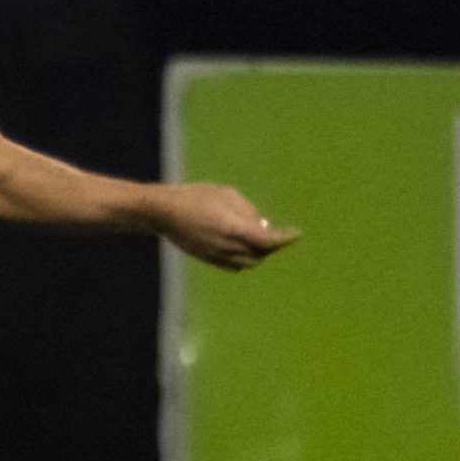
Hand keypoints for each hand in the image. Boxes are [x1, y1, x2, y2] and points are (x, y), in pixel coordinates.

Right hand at [161, 183, 299, 271]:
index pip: (268, 240)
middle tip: (280, 235)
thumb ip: (249, 211)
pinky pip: (233, 266)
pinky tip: (244, 249)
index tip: (296, 234)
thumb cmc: (195, 196)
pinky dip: (245, 260)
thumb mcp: (227, 194)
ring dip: (259, 255)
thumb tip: (263, 226)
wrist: (163, 212)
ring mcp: (215, 255)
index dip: (285, 238)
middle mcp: (226, 246)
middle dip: (272, 246)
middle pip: (260, 254)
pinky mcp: (207, 259)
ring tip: (262, 242)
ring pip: (248, 264)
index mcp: (232, 228)